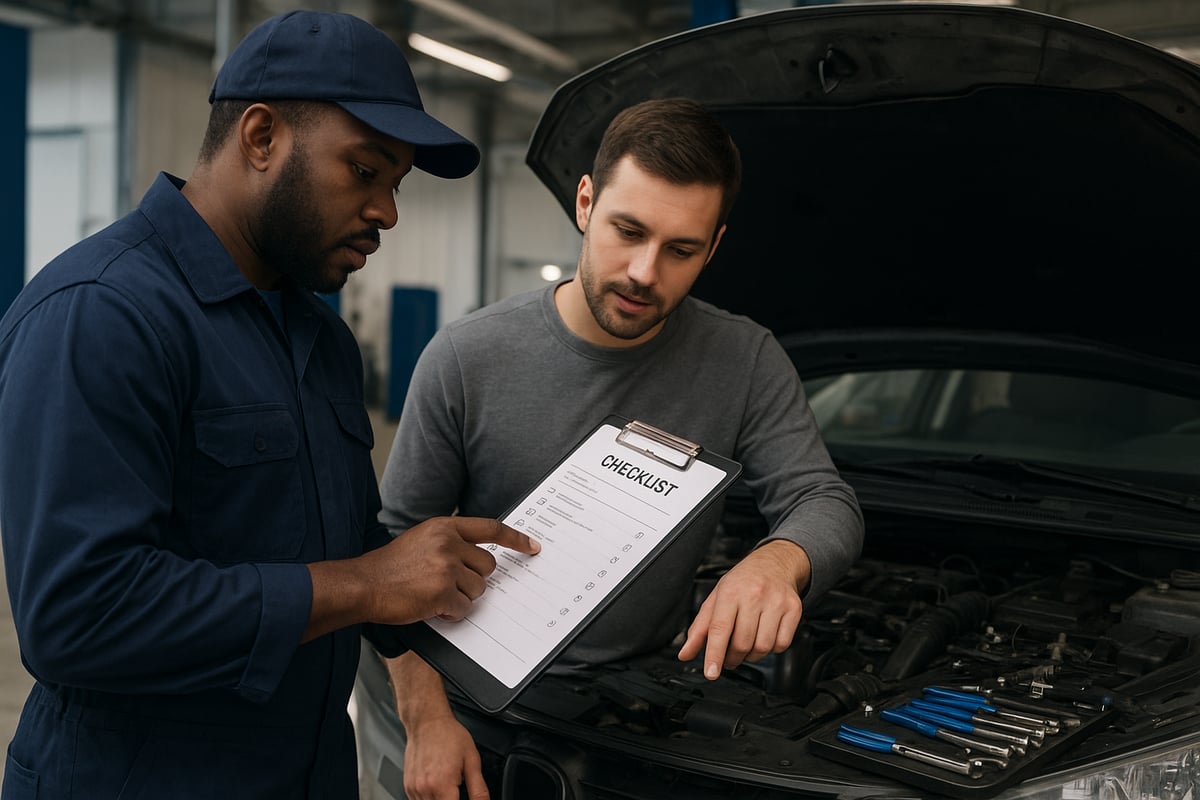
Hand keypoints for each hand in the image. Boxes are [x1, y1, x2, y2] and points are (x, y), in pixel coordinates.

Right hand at [304, 517, 539, 640]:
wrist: (363, 584)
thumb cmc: (390, 567)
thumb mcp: (421, 540)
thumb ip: (448, 542)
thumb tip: (478, 559)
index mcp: (444, 526)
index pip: (490, 528)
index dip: (515, 538)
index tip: (532, 546)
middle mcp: (448, 543)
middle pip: (488, 566)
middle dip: (474, 580)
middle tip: (450, 585)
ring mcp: (446, 567)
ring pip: (477, 590)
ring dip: (460, 598)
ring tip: (434, 594)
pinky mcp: (442, 591)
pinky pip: (463, 609)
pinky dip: (451, 614)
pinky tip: (432, 607)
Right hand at [391, 652, 488, 799]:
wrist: (427, 721)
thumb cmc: (448, 735)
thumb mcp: (472, 760)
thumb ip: (479, 789)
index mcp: (442, 784)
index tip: (463, 797)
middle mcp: (425, 789)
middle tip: (458, 789)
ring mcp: (414, 789)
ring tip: (448, 787)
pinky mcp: (408, 787)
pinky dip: (430, 799)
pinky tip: (437, 786)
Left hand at [676, 540, 809, 678]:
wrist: (774, 563)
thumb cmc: (742, 582)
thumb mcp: (715, 598)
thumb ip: (700, 628)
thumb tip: (686, 653)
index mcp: (730, 592)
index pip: (719, 628)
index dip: (714, 654)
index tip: (711, 672)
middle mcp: (754, 595)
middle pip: (742, 643)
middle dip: (732, 658)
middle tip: (728, 657)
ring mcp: (776, 602)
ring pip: (763, 647)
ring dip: (752, 655)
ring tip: (746, 645)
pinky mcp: (793, 609)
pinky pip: (782, 644)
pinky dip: (771, 649)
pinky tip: (764, 637)